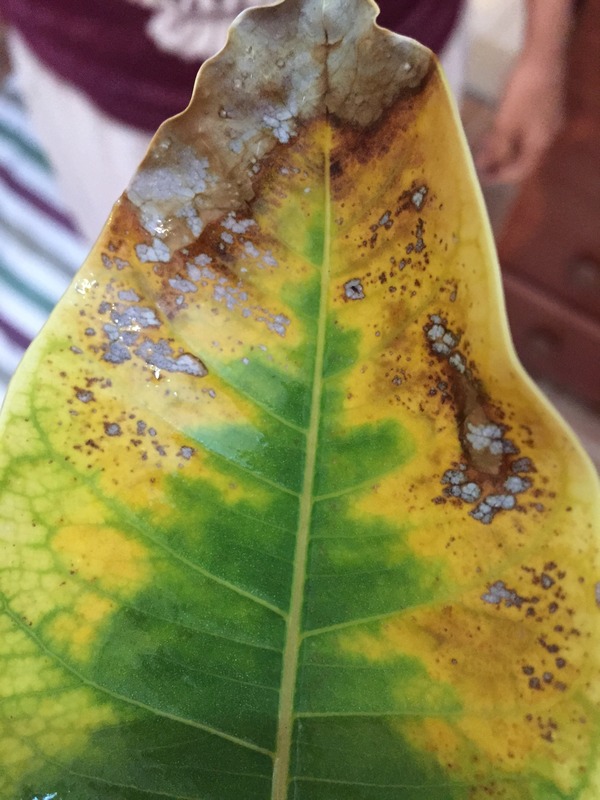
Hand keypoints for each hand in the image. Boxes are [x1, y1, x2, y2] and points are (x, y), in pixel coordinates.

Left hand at [475, 53, 565, 184]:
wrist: (544, 53)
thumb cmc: (523, 90)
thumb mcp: (505, 123)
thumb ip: (495, 148)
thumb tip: (483, 167)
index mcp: (540, 143)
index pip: (520, 171)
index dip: (500, 177)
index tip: (481, 178)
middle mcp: (548, 135)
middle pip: (523, 158)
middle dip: (501, 164)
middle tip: (480, 166)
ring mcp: (548, 120)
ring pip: (524, 143)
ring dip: (504, 149)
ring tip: (484, 151)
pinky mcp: (545, 106)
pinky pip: (526, 129)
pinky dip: (511, 135)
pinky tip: (497, 131)